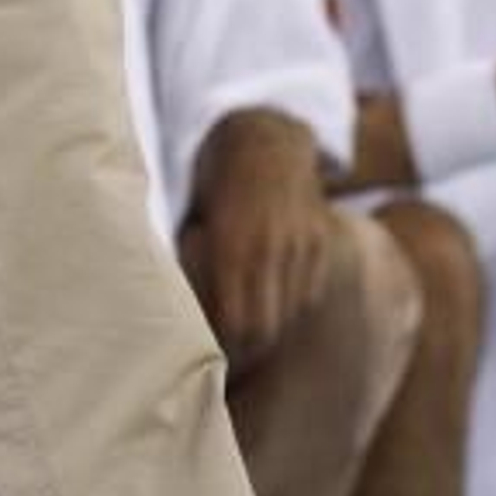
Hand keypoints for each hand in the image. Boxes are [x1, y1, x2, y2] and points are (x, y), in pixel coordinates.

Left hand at [186, 114, 331, 365]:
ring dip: (267, 332)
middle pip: (265, 329)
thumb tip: (173, 310)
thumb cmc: (210, 170)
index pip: (236, 323)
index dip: (223, 352)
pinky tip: (268, 306)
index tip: (207, 367)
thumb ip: (189, 258)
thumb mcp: (191, 211)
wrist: (265, 128)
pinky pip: (307, 294)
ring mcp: (304, 245)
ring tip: (242, 345)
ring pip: (289, 315)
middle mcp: (274, 247)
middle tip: (224, 367)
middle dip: (244, 353)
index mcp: (234, 241)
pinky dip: (288, 306)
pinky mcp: (322, 242)